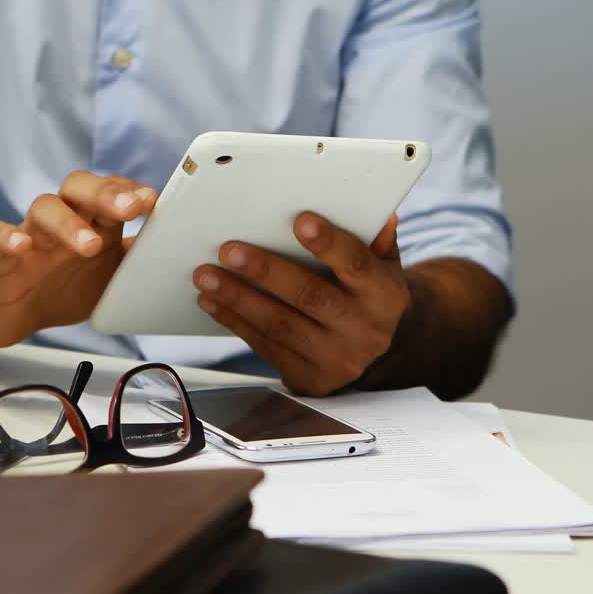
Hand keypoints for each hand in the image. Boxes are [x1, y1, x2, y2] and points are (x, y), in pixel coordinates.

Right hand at [0, 171, 156, 346]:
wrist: (16, 314)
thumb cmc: (66, 286)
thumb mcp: (111, 276)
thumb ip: (139, 259)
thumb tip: (181, 249)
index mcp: (91, 221)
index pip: (111, 190)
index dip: (130, 191)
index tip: (154, 201)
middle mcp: (62, 219)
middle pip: (80, 187)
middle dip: (106, 194)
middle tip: (131, 209)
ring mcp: (29, 234)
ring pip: (44, 207)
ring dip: (69, 223)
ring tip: (90, 245)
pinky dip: (8, 237)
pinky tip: (22, 246)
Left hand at [193, 213, 411, 395]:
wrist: (371, 352)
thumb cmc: (366, 293)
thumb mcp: (382, 266)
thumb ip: (375, 240)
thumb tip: (378, 215)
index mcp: (386, 296)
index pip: (357, 265)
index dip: (329, 244)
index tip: (300, 221)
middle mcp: (366, 331)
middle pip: (310, 296)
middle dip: (266, 271)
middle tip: (229, 250)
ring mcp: (337, 359)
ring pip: (280, 325)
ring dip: (238, 299)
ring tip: (206, 276)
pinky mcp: (309, 377)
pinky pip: (266, 346)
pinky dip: (235, 322)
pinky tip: (212, 302)